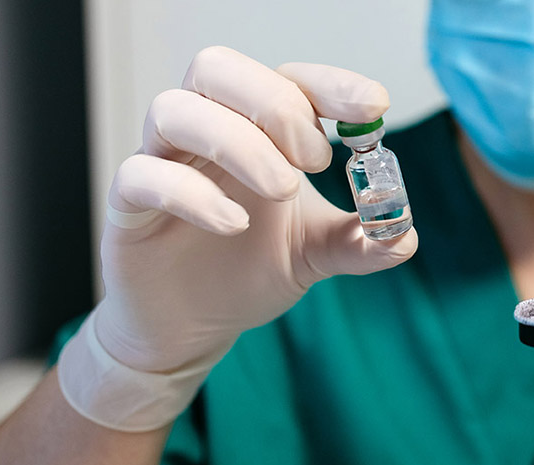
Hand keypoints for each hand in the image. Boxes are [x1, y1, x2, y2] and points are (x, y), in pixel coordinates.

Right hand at [91, 46, 416, 374]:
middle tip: (317, 158)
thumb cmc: (249, 268)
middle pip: (219, 69)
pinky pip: (142, 174)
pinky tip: (236, 224)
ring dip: (238, 141)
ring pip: (174, 108)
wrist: (192, 326)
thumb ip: (360, 241)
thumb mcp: (317, 252)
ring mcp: (162, 161)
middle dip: (277, 104)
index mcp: (257, 129)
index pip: (288, 80)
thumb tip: (405, 236)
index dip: (331, 84)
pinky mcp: (128, 204)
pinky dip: (193, 193)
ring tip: (284, 189)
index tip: (374, 107)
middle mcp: (207, 131)